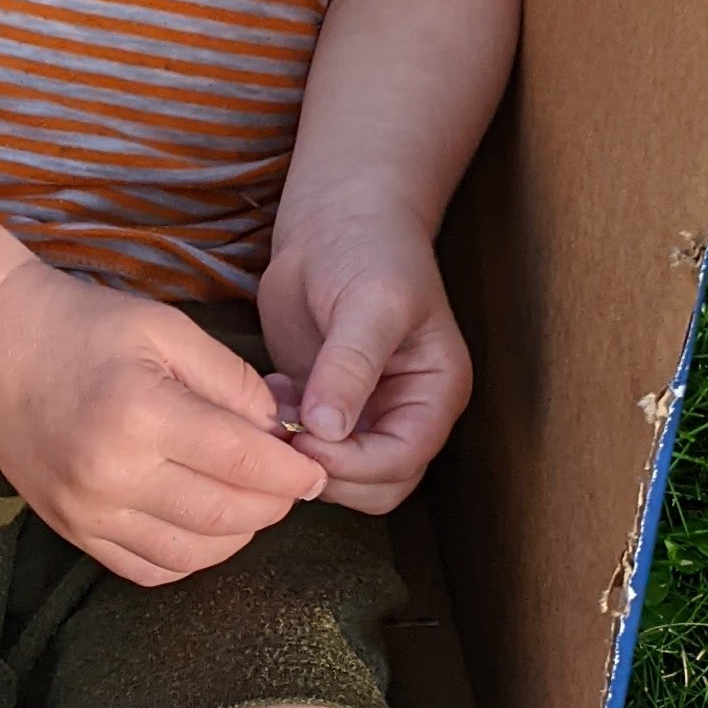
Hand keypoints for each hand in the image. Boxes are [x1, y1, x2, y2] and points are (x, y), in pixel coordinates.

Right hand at [0, 258, 320, 587]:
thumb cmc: (82, 326)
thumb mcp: (166, 328)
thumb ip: (233, 380)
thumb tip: (283, 432)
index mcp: (142, 415)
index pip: (244, 464)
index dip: (293, 473)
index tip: (317, 470)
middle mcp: (112, 474)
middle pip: (226, 516)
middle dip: (274, 504)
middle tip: (290, 483)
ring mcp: (88, 511)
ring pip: (193, 555)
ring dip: (238, 536)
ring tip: (251, 502)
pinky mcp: (72, 530)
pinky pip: (148, 570)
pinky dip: (191, 557)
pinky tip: (205, 526)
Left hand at [256, 211, 471, 511]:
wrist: (334, 220)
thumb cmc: (368, 249)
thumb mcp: (369, 302)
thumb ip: (350, 367)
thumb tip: (330, 431)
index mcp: (435, 393)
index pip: (403, 461)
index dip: (354, 465)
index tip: (307, 435)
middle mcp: (407, 413)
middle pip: (377, 487)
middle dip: (328, 472)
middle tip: (284, 432)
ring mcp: (365, 415)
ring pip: (341, 479)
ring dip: (302, 457)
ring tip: (277, 407)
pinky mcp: (325, 408)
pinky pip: (307, 450)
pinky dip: (283, 437)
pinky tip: (272, 392)